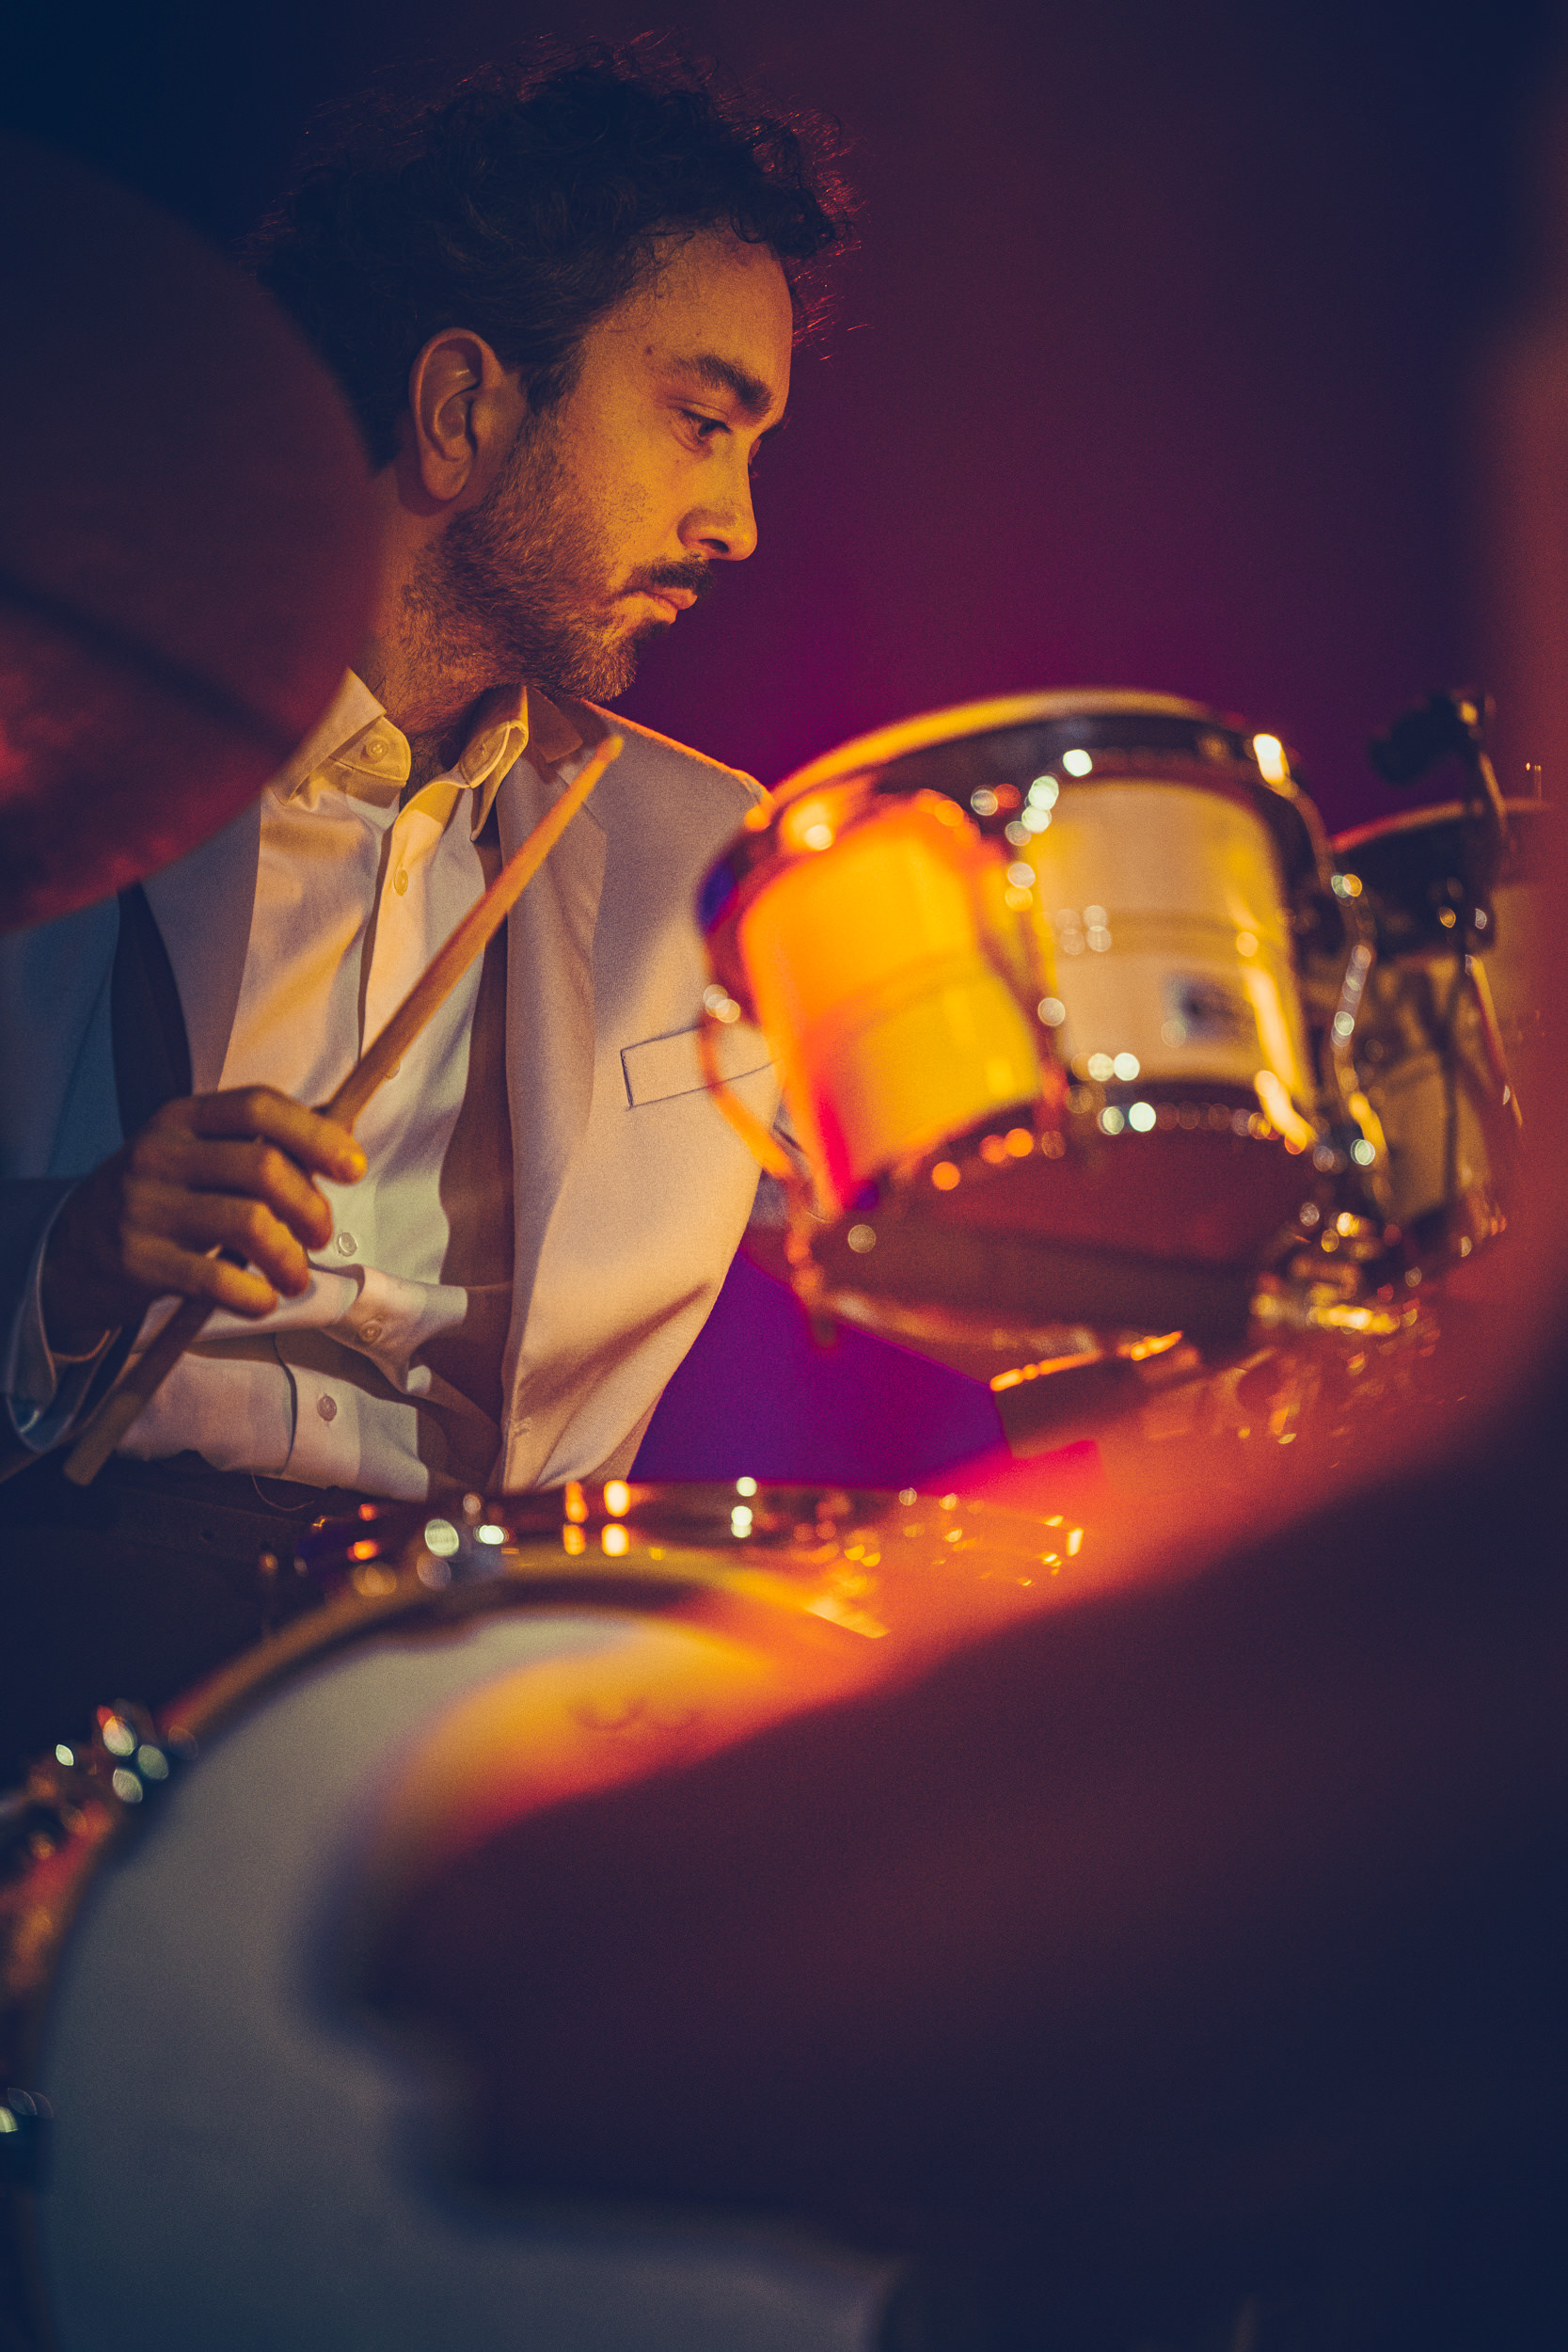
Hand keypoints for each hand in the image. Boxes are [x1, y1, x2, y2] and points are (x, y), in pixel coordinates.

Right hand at [40, 1087, 365, 1355]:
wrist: (69, 1250)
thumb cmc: (155, 1199)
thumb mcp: (193, 1155)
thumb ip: (257, 1145)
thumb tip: (341, 1135)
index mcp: (182, 1119)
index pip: (259, 1106)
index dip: (316, 1133)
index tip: (352, 1166)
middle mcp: (160, 1154)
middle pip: (264, 1167)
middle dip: (311, 1206)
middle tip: (320, 1234)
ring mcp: (145, 1206)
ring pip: (250, 1223)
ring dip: (290, 1257)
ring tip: (294, 1276)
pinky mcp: (139, 1260)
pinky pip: (218, 1280)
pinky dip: (255, 1296)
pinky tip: (261, 1299)